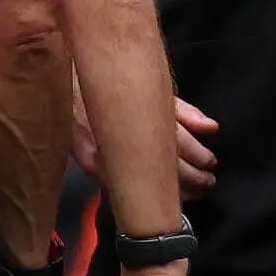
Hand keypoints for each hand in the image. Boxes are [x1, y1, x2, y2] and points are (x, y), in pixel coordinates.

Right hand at [71, 82, 218, 193]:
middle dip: (191, 176)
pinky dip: (141, 192)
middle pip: (164, 162)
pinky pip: (120, 184)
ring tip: (192, 193)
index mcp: (141, 112)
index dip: (197, 155)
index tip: (210, 162)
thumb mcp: (150, 88)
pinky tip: (155, 198)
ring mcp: (104, 152)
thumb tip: (212, 128)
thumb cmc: (110, 82)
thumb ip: (182, 110)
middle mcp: (123, 133)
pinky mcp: (88, 163)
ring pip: (144, 178)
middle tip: (207, 182)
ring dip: (171, 189)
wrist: (63, 77)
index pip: (177, 140)